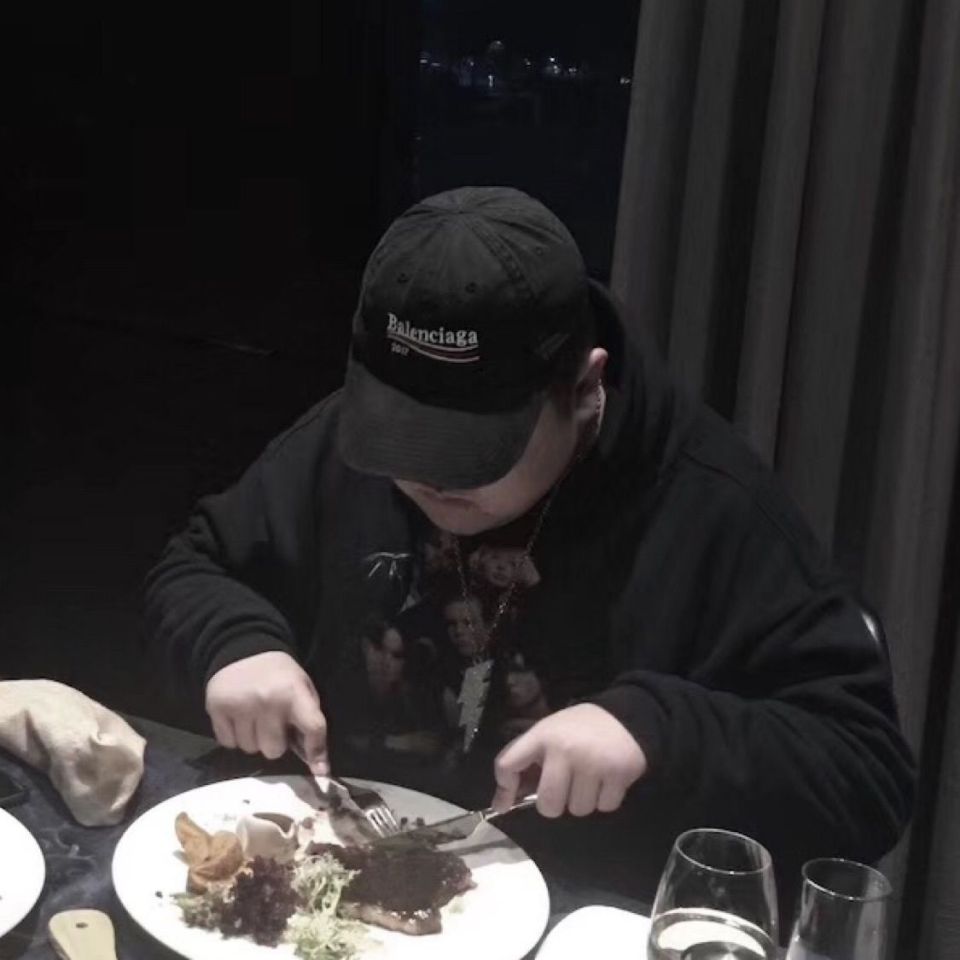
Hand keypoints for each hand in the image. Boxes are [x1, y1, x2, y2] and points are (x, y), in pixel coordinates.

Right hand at [205, 651, 328, 773]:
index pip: (313, 728)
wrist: (243, 648)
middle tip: (273, 725)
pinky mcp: (217, 708)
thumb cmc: (279, 674)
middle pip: (274, 750)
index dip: (317, 752)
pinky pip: (229, 743)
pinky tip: (238, 717)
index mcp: (295, 693)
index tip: (320, 771)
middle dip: (275, 742)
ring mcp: (240, 706)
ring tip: (255, 718)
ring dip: (254, 739)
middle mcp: (268, 701)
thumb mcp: (302, 688)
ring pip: (250, 749)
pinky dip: (235, 736)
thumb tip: (319, 766)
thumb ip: (310, 721)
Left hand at [493, 704, 646, 817]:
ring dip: (582, 800)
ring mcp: (592, 763)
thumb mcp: (549, 733)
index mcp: (542, 736)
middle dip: (554, 804)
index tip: (504, 804)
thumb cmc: (579, 728)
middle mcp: (565, 750)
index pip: (508, 764)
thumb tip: (503, 802)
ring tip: (589, 779)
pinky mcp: (618, 774)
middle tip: (564, 789)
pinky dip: (605, 799)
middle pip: (548, 804)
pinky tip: (606, 779)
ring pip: (578, 809)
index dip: (504, 789)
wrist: (626, 716)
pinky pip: (604, 807)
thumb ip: (527, 761)